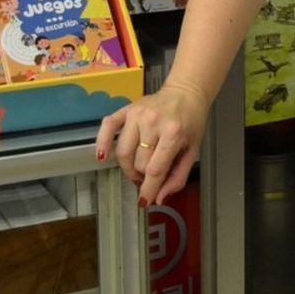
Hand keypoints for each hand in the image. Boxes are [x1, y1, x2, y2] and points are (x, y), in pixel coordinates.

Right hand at [94, 81, 210, 206]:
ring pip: (123, 152)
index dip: (148, 189)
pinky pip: (107, 127)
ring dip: (128, 167)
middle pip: (138, 163)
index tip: (144, 201)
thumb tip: (159, 198)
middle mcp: (153, 122)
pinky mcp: (126, 109)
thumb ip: (177, 177)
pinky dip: (102, 142)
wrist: (186, 92)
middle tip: (149, 177)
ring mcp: (137, 114)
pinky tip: (103, 155)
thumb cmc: (191, 122)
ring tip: (138, 168)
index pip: (155, 169)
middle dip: (143, 176)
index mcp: (173, 133)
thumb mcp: (192, 151)